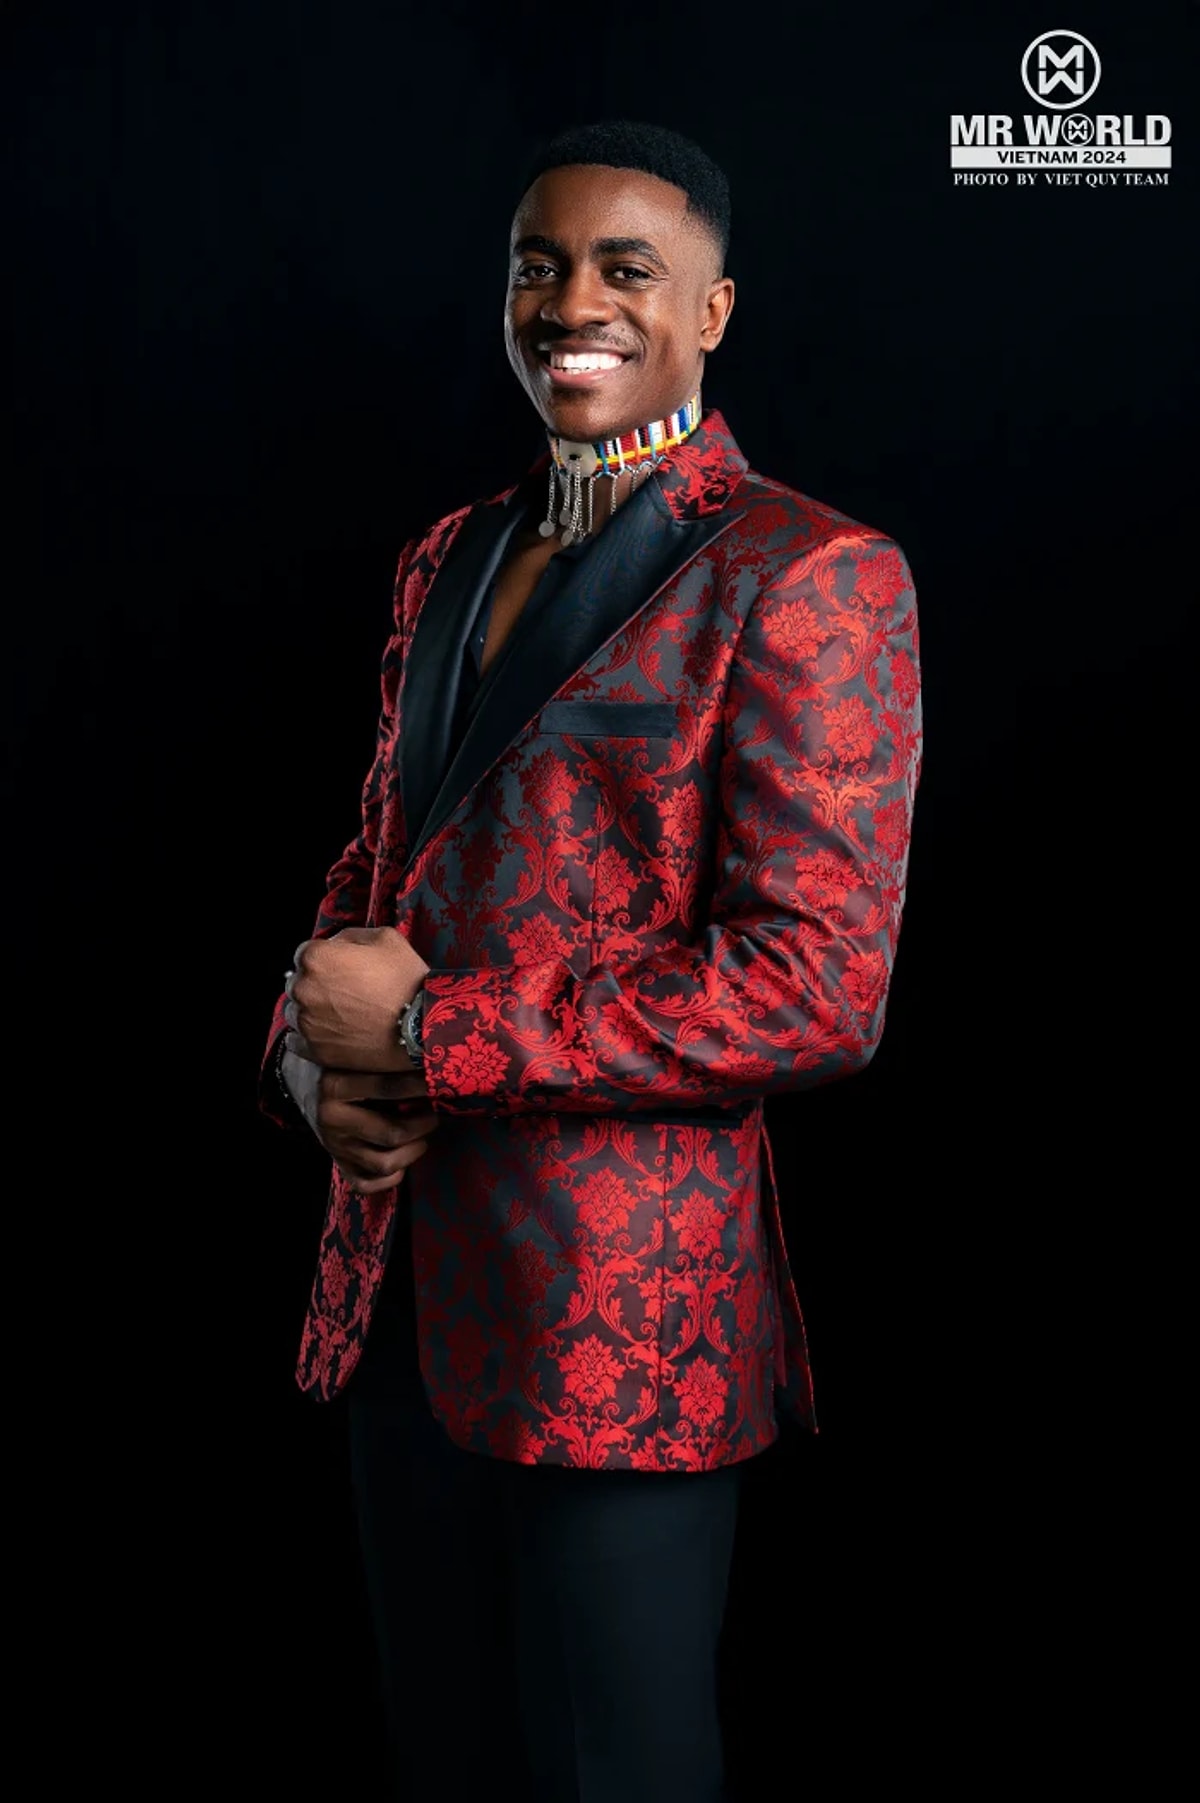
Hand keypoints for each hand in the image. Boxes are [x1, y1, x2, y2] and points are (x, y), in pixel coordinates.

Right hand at [282, 1034, 438, 1193]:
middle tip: (435, 1114)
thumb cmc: (344, 1068)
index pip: (387, 1088)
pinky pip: (367, 1184)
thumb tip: (431, 1065)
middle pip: (392, 1133)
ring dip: (412, 1152)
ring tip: (422, 1137)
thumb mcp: (357, 1059)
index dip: (420, 1087)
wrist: (304, 1085)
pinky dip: (390, 1179)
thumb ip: (385, 1064)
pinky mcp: (338, 1163)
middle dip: (423, 1125)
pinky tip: (402, 1164)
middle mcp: (333, 1118)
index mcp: (336, 1085)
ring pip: (384, 1163)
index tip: (441, 1082)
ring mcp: (335, 1145)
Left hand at [284, 926, 429, 1072]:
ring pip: (295, 1012)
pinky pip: (295, 1040)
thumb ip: (350, 936)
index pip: (305, 954)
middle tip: (344, 992)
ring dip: (311, 1011)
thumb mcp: (385, 938)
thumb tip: (334, 944)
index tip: (341, 968)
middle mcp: (303, 989)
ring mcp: (307, 1022)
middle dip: (316, 985)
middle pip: (298, 983)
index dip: (325, 960)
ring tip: (340, 1014)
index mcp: (316, 958)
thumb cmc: (405, 979)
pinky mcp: (314, 1050)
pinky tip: (328, 1032)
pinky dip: (307, 1036)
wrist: (421, 1025)